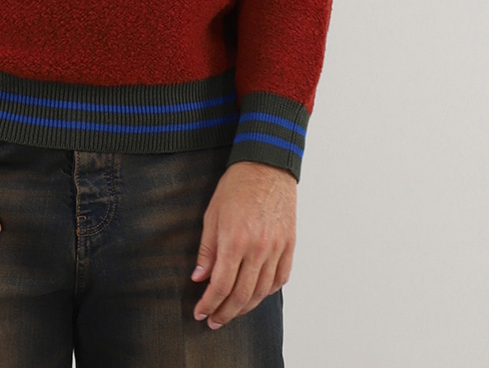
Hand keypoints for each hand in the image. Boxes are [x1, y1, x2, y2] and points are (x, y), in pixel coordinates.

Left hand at [191, 161, 295, 328]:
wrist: (267, 166)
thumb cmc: (236, 186)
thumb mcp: (212, 214)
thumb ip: (207, 249)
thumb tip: (199, 277)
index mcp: (235, 240)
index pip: (220, 285)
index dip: (208, 303)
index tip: (200, 312)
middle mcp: (258, 249)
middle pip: (241, 295)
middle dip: (224, 313)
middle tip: (213, 321)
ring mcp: (276, 249)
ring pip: (261, 292)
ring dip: (244, 307)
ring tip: (231, 312)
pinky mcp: (289, 246)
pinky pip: (280, 279)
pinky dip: (267, 292)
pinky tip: (255, 295)